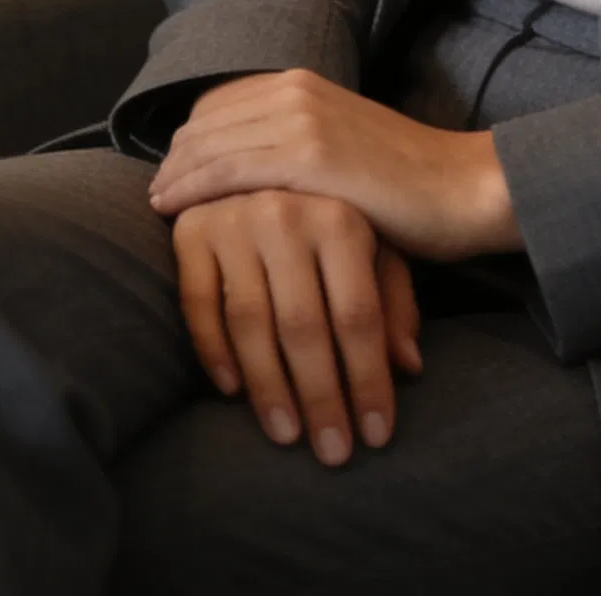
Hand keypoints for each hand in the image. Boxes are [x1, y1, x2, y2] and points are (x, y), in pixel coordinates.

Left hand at [148, 68, 521, 260]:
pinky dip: (191, 187)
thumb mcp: (342, 148)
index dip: (188, 140)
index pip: (219, 105)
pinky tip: (170, 210)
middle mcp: (297, 90)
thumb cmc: (406, 184)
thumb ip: (298, 146)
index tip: (170, 175)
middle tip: (154, 196)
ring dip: (173, 175)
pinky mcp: (309, 157)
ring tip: (156, 205)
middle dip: (173, 157)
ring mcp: (302, 119)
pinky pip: (228, 169)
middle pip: (205, 121)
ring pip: (208, 143)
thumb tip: (252, 170)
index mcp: (304, 83)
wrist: (461, 189)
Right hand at [172, 189, 420, 465]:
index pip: (359, 314)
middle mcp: (286, 213)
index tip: (376, 436)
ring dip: (269, 388)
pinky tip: (233, 392)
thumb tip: (409, 367)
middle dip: (322, 398)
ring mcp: (234, 218)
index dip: (368, 379)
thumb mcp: (374, 245)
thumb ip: (394, 301)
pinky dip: (213, 351)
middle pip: (305, 325)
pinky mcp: (191, 229)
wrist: (261, 146)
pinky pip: (198, 304)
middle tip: (333, 454)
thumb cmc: (331, 213)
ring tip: (288, 437)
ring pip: (251, 322)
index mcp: (340, 216)